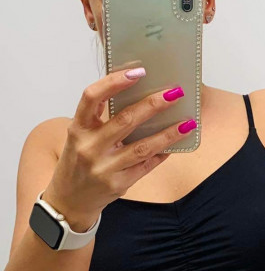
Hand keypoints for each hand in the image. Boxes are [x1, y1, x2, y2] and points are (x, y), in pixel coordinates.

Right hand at [42, 69, 195, 228]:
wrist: (69, 199)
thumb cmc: (79, 160)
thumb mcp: (81, 135)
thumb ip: (102, 118)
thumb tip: (141, 94)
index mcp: (78, 128)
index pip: (91, 97)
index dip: (114, 82)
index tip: (138, 71)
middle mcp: (89, 147)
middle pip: (125, 120)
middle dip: (153, 104)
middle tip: (175, 92)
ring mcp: (104, 168)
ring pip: (142, 147)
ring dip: (168, 133)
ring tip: (188, 122)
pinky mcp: (118, 184)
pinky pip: (146, 165)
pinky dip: (162, 153)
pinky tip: (177, 143)